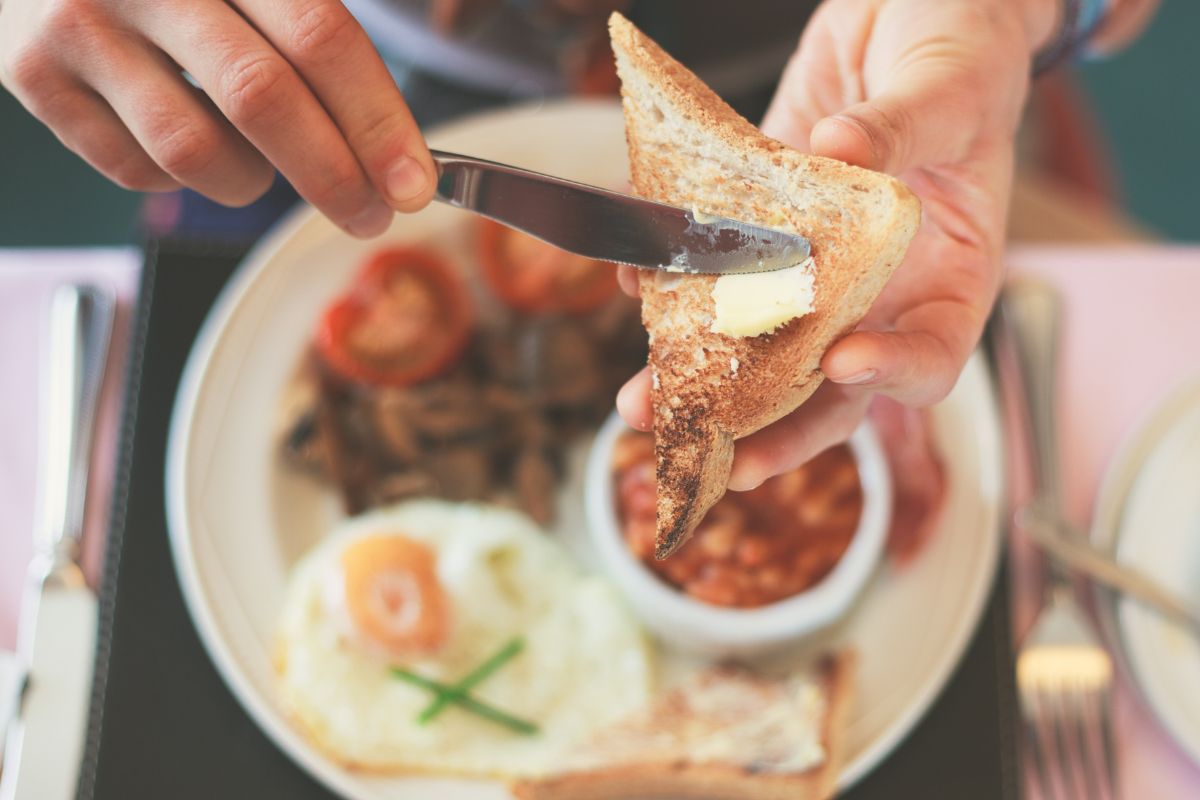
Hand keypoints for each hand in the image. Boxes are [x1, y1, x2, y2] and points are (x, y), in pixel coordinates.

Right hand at [0, 0, 435, 236]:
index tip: (414, 183)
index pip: (320, 36)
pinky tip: (191, 137)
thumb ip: (321, 31)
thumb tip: (406, 149)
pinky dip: (182, 178)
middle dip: (334, 176)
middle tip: (371, 214)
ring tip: (262, 162)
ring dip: (250, 181)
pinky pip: (137, 170)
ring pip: (195, 151)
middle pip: (263, 99)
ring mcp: (82, 25)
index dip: (375, 120)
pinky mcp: (35, 76)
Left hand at [618, 0, 1055, 488]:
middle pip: (827, 384)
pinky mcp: (764, 230)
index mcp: (949, 274)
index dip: (890, 375)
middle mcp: (879, 289)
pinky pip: (719, 270)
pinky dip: (674, 283)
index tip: (843, 362)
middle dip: (768, 423)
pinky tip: (636, 283)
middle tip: (710, 449)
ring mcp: (815, 266)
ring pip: (760, 344)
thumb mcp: (949, 85)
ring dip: (700, 377)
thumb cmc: (961, 50)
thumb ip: (903, 126)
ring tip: (642, 400)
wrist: (905, 13)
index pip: (930, 356)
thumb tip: (840, 152)